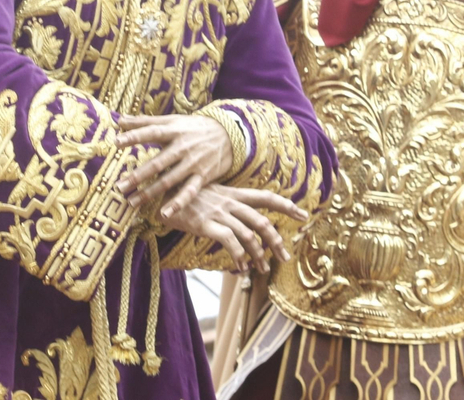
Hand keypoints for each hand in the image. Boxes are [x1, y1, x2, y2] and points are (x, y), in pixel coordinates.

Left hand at [115, 114, 233, 216]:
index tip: (116, 142)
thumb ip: (145, 122)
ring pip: (169, 180)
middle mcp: (183, 147)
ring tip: (132, 202)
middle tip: (119, 186)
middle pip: (158, 162)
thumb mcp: (172, 120)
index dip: (135, 136)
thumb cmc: (193, 128)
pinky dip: (178, 203)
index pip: (152, 132)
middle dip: (138, 176)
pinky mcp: (203, 177)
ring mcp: (193, 163)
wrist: (229, 135)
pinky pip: (189, 192)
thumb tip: (119, 120)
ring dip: (150, 193)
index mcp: (174, 130)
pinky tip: (164, 214)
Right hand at [159, 185, 304, 272]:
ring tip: (261, 269)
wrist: (160, 196)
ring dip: (258, 255)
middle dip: (276, 241)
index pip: (266, 196)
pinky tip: (239, 267)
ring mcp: (218, 212)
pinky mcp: (205, 224)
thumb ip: (230, 208)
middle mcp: (229, 202)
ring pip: (249, 234)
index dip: (286, 205)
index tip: (303, 215)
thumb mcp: (212, 197)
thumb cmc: (186, 199)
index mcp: (234, 194)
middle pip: (262, 221)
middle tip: (284, 257)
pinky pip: (229, 242)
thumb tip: (245, 228)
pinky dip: (239, 256)